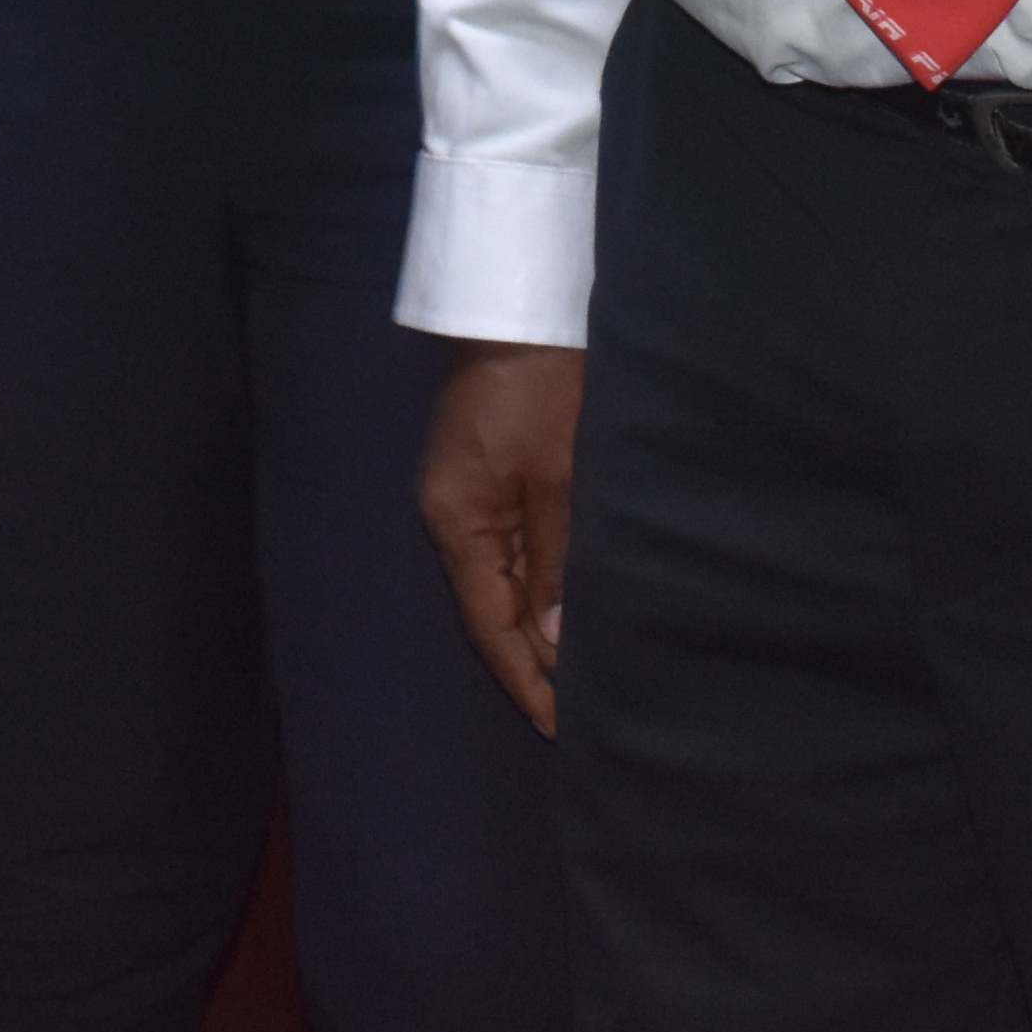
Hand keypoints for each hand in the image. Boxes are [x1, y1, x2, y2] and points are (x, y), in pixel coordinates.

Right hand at [419, 339, 582, 733]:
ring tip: (576, 674)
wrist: (518, 304)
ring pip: (501, 581)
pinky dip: (535, 584)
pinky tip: (562, 606)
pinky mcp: (485, 473)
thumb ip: (557, 559)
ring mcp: (465, 495)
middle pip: (490, 609)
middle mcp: (451, 518)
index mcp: (458, 523)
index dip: (524, 679)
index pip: (490, 626)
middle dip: (532, 662)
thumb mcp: (561, 475)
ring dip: (535, 625)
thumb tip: (554, 637)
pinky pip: (508, 548)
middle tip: (580, 713)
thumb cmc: (543, 385)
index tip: (557, 727)